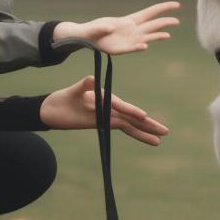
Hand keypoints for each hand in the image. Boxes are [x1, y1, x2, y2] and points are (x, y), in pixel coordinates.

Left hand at [40, 76, 168, 145]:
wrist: (53, 109)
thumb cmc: (62, 98)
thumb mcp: (73, 91)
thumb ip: (83, 85)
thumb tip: (91, 79)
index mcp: (105, 97)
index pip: (121, 106)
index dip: (132, 112)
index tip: (143, 116)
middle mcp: (110, 107)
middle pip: (133, 117)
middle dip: (148, 124)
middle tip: (165, 131)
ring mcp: (109, 116)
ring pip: (131, 125)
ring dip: (145, 132)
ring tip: (161, 139)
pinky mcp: (105, 123)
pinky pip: (124, 130)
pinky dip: (136, 134)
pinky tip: (147, 140)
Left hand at [52, 1, 179, 54]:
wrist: (87, 39)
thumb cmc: (93, 30)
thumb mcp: (95, 28)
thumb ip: (101, 28)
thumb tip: (109, 28)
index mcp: (129, 20)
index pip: (150, 12)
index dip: (163, 8)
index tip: (176, 5)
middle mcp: (132, 30)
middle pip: (152, 25)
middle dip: (164, 22)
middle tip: (177, 21)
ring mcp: (129, 40)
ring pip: (146, 37)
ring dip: (156, 36)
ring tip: (167, 35)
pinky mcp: (123, 50)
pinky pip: (133, 48)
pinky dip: (138, 47)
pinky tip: (145, 47)